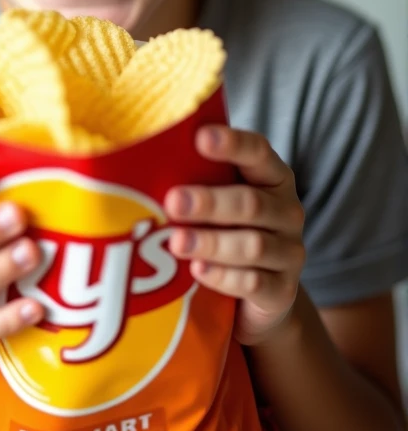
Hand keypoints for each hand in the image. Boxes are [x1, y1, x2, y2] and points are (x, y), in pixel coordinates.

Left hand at [164, 127, 304, 345]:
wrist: (262, 292)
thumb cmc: (230, 228)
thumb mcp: (221, 197)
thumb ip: (198, 176)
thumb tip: (141, 155)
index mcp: (272, 177)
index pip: (257, 151)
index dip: (232, 144)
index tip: (200, 138)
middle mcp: (287, 211)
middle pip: (251, 203)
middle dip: (210, 202)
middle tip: (173, 202)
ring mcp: (289, 252)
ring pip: (252, 245)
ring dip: (211, 242)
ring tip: (177, 242)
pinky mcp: (283, 291)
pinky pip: (254, 283)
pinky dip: (223, 277)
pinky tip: (198, 271)